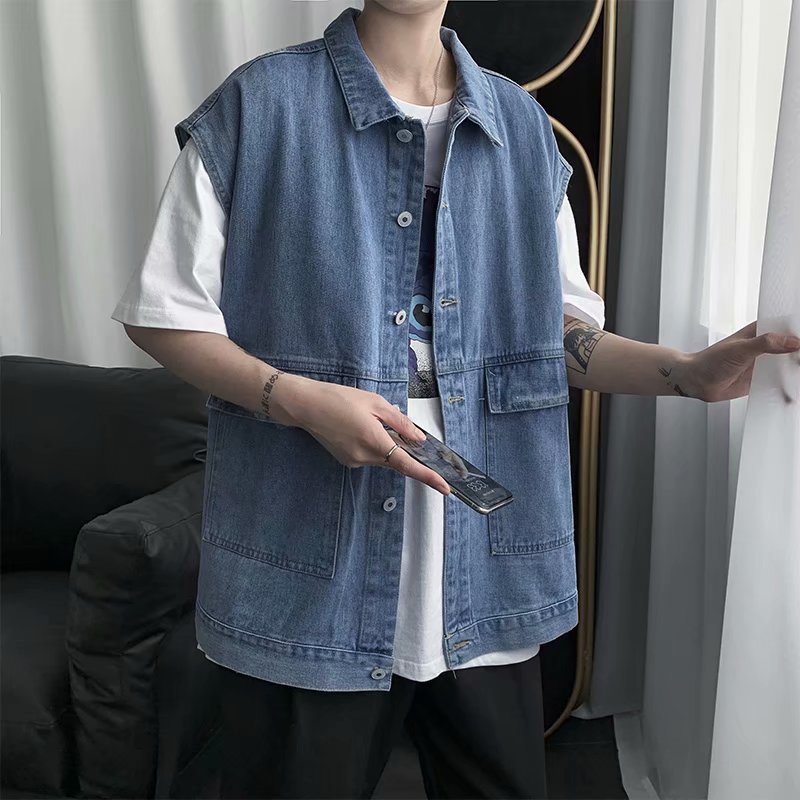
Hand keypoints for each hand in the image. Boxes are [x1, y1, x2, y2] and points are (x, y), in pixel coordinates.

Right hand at [276, 374, 451, 495]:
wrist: (305, 405)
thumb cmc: (338, 399)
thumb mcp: (376, 403)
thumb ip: (401, 423)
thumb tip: (419, 440)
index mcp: (375, 441)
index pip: (408, 465)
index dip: (428, 477)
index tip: (445, 488)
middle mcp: (365, 456)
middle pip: (396, 460)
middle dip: (405, 450)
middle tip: (405, 432)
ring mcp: (354, 461)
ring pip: (383, 458)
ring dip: (388, 445)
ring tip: (370, 420)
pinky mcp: (347, 460)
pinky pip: (370, 456)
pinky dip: (375, 445)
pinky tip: (362, 427)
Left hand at [676, 321, 799, 401]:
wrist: (697, 381)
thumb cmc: (711, 360)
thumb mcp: (740, 348)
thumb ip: (766, 344)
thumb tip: (794, 341)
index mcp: (760, 331)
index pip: (786, 325)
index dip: (798, 330)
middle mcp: (765, 346)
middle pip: (791, 345)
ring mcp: (764, 363)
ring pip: (788, 363)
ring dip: (797, 367)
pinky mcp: (762, 380)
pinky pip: (780, 381)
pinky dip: (789, 383)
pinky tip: (797, 386)